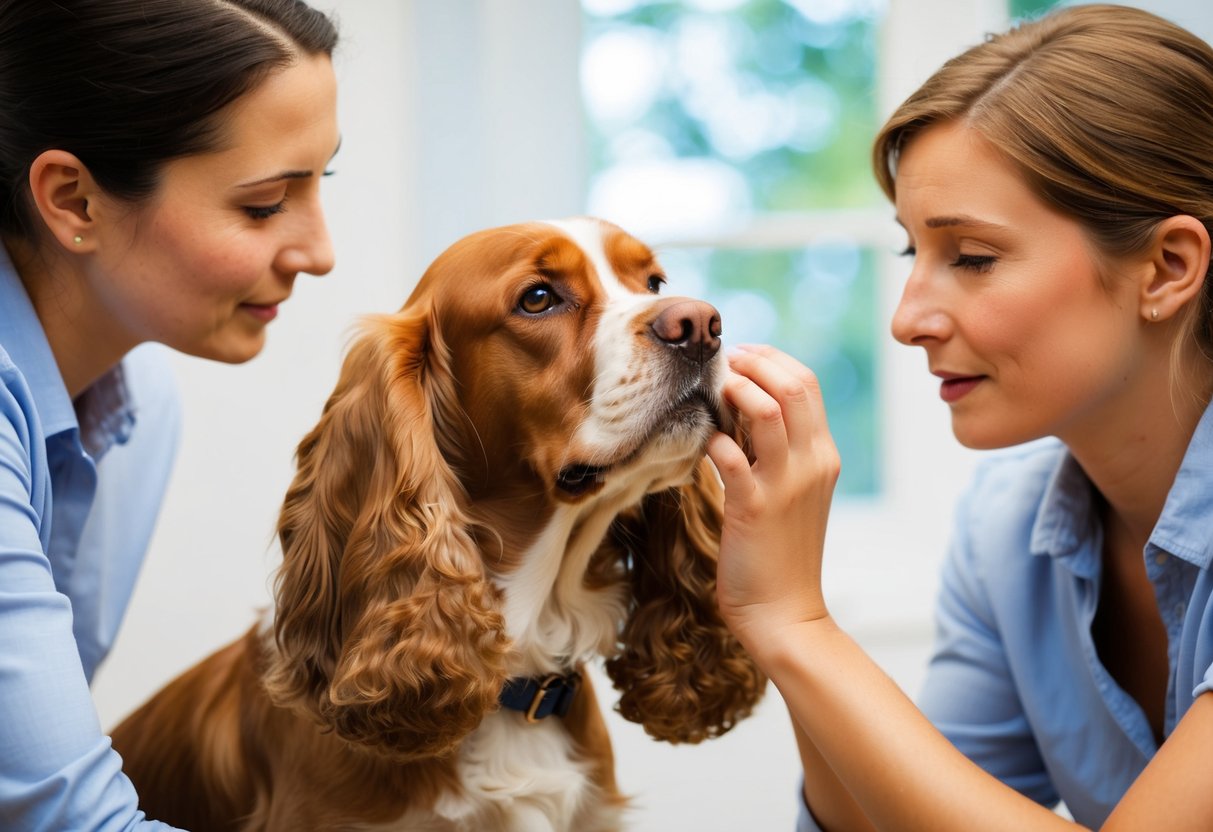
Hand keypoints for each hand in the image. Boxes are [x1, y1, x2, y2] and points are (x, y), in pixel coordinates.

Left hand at [707, 345, 840, 656]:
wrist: (785, 612)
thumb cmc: (779, 551)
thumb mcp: (791, 491)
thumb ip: (775, 450)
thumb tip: (741, 407)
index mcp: (823, 455)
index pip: (806, 383)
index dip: (770, 360)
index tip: (738, 355)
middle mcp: (813, 462)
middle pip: (794, 385)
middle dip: (754, 363)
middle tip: (721, 362)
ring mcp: (787, 484)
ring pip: (768, 409)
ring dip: (734, 390)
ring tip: (711, 390)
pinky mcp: (755, 507)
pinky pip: (732, 456)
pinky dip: (713, 439)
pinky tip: (701, 441)